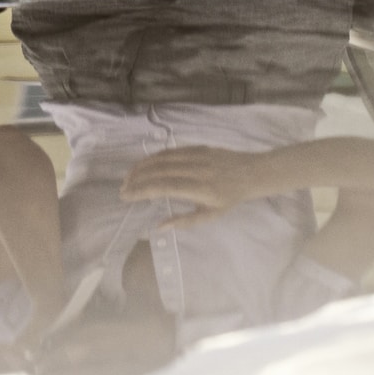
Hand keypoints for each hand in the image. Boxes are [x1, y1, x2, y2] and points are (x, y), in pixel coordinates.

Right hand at [119, 145, 285, 226]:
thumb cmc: (230, 198)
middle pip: (159, 171)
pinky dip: (154, 157)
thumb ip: (184, 221)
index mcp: (200, 189)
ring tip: (128, 177)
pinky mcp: (197, 147)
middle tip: (122, 188)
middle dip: (137, 179)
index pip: (164, 187)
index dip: (143, 190)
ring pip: (162, 158)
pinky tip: (144, 165)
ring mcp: (196, 155)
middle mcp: (196, 169)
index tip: (126, 196)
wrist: (251, 172)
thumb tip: (159, 227)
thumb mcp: (210, 216)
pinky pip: (171, 151)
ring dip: (142, 167)